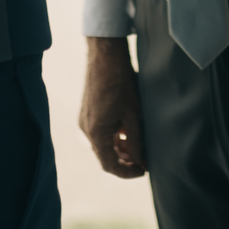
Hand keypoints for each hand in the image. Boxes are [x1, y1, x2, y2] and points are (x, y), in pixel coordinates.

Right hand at [79, 36, 146, 177]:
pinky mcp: (87, 112)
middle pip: (105, 156)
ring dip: (118, 149)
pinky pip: (99, 132)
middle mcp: (86, 130)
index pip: (109, 166)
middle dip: (124, 161)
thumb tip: (141, 162)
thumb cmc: (121, 83)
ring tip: (137, 144)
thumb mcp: (133, 115)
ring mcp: (85, 120)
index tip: (143, 170)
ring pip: (102, 144)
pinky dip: (112, 137)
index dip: (127, 172)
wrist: (105, 56)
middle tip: (143, 159)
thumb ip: (136, 142)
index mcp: (96, 133)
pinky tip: (127, 129)